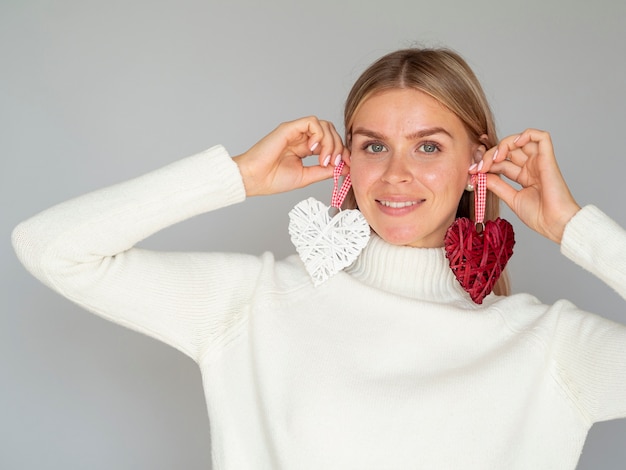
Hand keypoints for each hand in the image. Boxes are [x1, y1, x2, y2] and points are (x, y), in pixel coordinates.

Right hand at [232, 116, 347, 196]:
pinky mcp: (290, 128)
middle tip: (335, 164)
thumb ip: (325, 171)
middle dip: (339, 148)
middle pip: (331, 133)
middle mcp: (302, 138)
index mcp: (305, 149)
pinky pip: (312, 122)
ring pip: (324, 126)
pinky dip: (318, 135)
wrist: (255, 179)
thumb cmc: (273, 179)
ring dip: (330, 143)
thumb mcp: (307, 176)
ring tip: (323, 160)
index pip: (331, 143)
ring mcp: (296, 132)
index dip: (342, 152)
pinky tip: (312, 150)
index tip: (348, 165)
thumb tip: (345, 168)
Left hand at [471, 128, 580, 243]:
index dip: (486, 163)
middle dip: (490, 154)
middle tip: (479, 167)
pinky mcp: (548, 159)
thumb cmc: (539, 215)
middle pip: (508, 150)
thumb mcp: (511, 198)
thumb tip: (480, 176)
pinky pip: (541, 137)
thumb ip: (497, 185)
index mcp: (524, 176)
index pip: (501, 162)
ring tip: (495, 158)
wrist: (554, 224)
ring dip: (504, 144)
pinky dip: (526, 135)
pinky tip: (514, 145)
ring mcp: (539, 162)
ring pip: (521, 140)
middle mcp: (531, 166)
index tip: (472, 171)